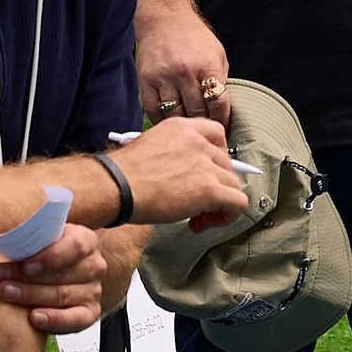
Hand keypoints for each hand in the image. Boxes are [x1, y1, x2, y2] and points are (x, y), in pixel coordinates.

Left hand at [0, 223, 108, 333]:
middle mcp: (94, 266)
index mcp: (85, 240)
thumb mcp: (38, 237)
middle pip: (63, 274)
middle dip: (27, 278)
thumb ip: (26, 235)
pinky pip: (75, 319)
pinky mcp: (89, 313)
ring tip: (4, 292)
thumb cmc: (41, 252)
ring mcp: (93, 291)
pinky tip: (34, 318)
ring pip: (63, 295)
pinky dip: (55, 320)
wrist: (59, 274)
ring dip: (31, 296)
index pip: (76, 247)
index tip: (26, 265)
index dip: (50, 257)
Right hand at [113, 114, 249, 228]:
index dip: (217, 157)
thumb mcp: (149, 148)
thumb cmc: (121, 175)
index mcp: (182, 128)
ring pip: (233, 185)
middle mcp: (198, 142)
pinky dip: (228, 216)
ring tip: (196, 219)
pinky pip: (238, 203)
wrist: (114, 187)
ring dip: (218, 205)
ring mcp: (206, 164)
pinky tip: (203, 223)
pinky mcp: (210, 188)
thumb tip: (188, 174)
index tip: (207, 173)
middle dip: (215, 186)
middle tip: (194, 204)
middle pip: (226, 164)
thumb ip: (174, 154)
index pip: (216, 134)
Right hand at [137, 0, 230, 125]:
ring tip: (188, 133)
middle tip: (206, 137)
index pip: (219, 103)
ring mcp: (164, 77)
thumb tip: (221, 111)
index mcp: (208, 66)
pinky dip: (162, 120)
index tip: (223, 130)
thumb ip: (219, 81)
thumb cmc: (195, 38)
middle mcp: (185, 72)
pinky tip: (168, 124)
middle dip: (203, 127)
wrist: (165, 19)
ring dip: (183, 126)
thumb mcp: (217, 55)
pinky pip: (153, 109)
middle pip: (197, 112)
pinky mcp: (146, 80)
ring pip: (175, 114)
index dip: (223, 121)